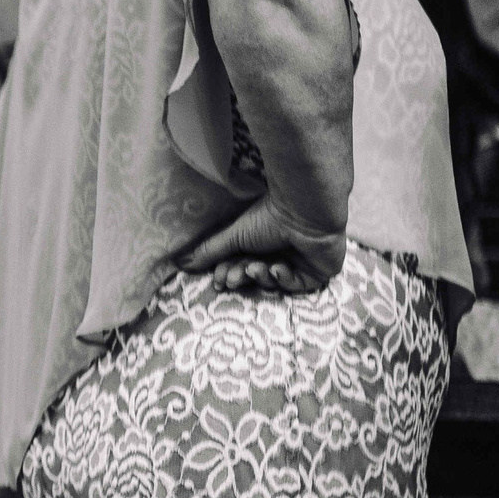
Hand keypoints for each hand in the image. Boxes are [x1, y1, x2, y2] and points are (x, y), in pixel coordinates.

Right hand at [178, 196, 344, 295]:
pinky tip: (278, 268)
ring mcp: (301, 264)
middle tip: (235, 277)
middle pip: (257, 277)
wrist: (302, 211)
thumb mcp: (234, 236)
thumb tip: (179, 263)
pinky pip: (298, 286)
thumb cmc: (270, 218)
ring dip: (261, 278)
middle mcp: (281, 254)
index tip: (219, 281)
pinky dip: (285, 280)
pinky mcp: (319, 271)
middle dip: (243, 278)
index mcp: (262, 245)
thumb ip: (210, 251)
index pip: (242, 267)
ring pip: (275, 284)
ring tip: (255, 268)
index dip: (229, 275)